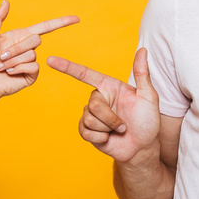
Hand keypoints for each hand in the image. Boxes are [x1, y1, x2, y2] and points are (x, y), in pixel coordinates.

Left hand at [0, 0, 78, 103]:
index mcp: (21, 37)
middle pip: (35, 41)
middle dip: (16, 49)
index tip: (76, 19)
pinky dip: (18, 69)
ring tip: (1, 67)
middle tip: (1, 57)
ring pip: (32, 55)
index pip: (46, 27)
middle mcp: (28, 48)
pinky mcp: (32, 75)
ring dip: (13, 61)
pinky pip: (34, 66)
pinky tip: (9, 74)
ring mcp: (31, 62)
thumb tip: (5, 1)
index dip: (61, 22)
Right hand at [48, 48, 161, 162]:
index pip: (85, 74)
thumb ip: (142, 74)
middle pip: (93, 104)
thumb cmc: (148, 121)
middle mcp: (98, 99)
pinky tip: (109, 138)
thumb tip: (142, 50)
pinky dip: (100, 138)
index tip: (50, 60)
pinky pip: (85, 132)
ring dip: (107, 129)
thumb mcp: (149, 97)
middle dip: (110, 118)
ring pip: (89, 119)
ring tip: (118, 131)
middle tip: (124, 126)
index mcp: (109, 86)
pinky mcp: (87, 131)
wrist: (142, 148)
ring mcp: (91, 115)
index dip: (67, 67)